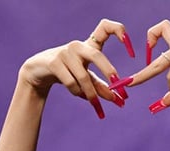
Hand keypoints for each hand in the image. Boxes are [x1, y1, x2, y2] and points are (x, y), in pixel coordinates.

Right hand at [19, 19, 134, 117]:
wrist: (39, 73)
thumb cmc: (68, 73)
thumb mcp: (87, 79)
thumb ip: (103, 88)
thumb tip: (120, 101)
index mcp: (90, 45)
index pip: (105, 27)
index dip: (119, 31)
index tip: (130, 48)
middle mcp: (78, 45)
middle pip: (97, 56)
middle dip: (108, 71)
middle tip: (117, 85)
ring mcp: (65, 52)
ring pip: (83, 77)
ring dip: (91, 93)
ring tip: (95, 104)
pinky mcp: (54, 62)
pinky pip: (71, 83)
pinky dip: (77, 92)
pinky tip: (79, 94)